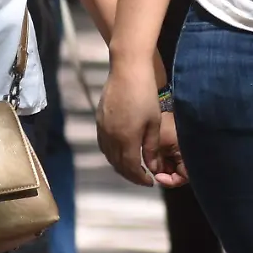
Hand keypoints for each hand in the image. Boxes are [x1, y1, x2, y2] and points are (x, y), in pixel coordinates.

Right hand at [97, 65, 187, 187]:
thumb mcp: (154, 122)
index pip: (131, 168)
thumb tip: (153, 167)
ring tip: (133, 167)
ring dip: (120, 165)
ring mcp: (102, 128)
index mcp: (126, 139)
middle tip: (142, 177)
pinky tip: (121, 152)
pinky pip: (103, 144)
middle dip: (130, 174)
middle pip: (118, 164)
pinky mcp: (99, 120)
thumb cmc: (145, 94)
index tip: (150, 182)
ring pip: (109, 155)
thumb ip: (152, 147)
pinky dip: (112, 153)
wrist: (127, 69)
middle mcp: (110, 137)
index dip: (140, 178)